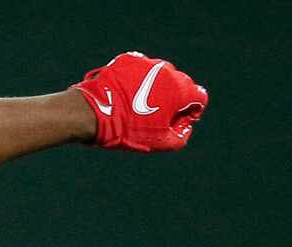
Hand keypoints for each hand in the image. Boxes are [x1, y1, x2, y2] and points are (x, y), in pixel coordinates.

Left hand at [77, 52, 207, 151]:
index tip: (176, 122)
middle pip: (180, 85)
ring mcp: (148, 63)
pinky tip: (125, 95)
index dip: (191, 112)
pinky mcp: (130, 59)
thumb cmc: (127, 130)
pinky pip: (140, 70)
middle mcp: (168, 71)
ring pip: (160, 75)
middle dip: (173, 100)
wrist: (93, 112)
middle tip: (155, 116)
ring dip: (155, 89)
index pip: (199, 97)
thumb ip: (180, 136)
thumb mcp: (158, 141)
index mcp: (180, 89)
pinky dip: (136, 81)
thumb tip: (185, 127)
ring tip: (137, 106)